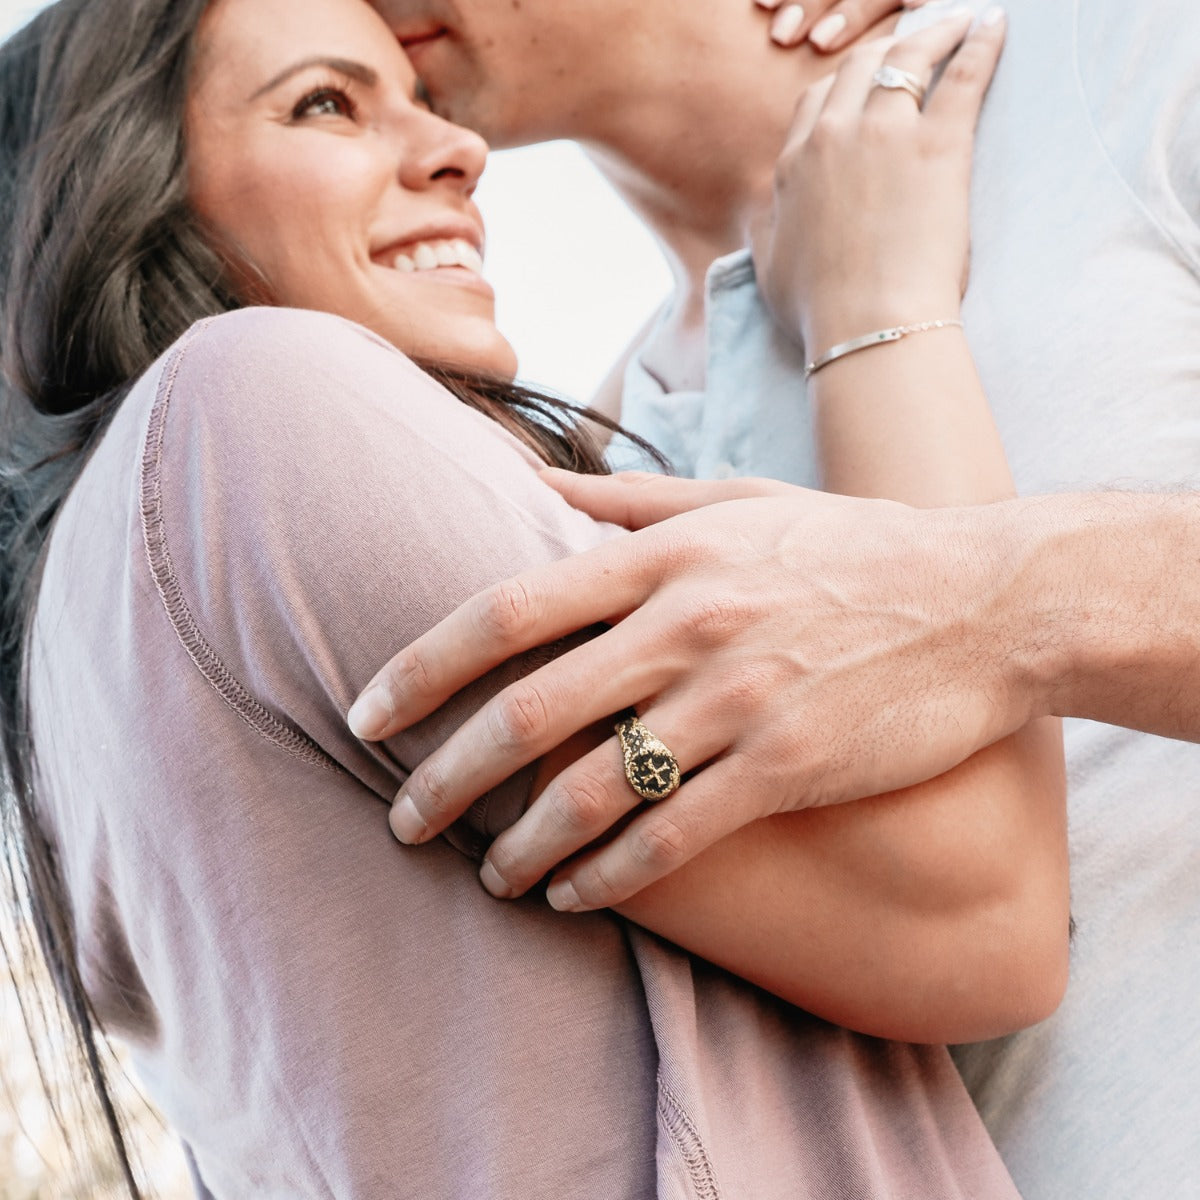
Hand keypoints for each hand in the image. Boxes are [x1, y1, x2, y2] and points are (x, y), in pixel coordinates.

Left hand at [348, 470, 1032, 910]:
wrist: (984, 599)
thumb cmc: (849, 545)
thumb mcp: (737, 499)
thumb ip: (628, 496)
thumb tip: (530, 485)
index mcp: (663, 557)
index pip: (506, 610)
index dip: (422, 667)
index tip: (369, 713)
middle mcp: (686, 626)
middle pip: (528, 711)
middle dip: (447, 776)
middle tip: (400, 818)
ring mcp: (737, 700)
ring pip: (594, 789)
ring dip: (521, 843)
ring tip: (485, 876)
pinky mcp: (787, 766)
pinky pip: (673, 837)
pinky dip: (610, 875)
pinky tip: (573, 896)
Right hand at [752, 7, 1004, 350]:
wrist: (867, 327)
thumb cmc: (820, 313)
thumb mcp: (771, 269)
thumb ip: (769, 229)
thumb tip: (766, 214)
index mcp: (793, 165)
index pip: (816, 101)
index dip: (843, 83)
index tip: (865, 80)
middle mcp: (833, 136)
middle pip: (859, 67)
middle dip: (887, 46)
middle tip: (913, 41)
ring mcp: (886, 134)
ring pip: (908, 55)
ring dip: (935, 30)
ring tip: (958, 21)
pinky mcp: (939, 144)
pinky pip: (964, 74)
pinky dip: (981, 42)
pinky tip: (994, 23)